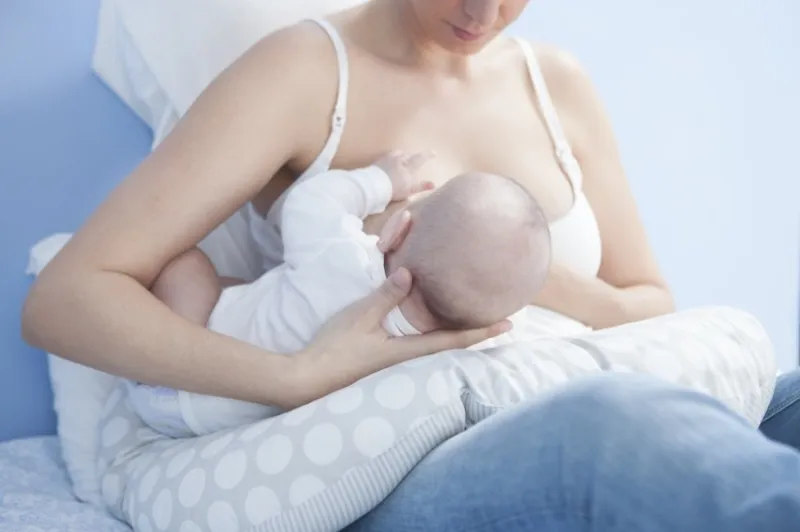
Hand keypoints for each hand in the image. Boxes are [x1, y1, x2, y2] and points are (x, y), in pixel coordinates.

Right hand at [288, 268, 510, 406]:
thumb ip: (385, 296)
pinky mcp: (383, 366)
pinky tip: (433, 332)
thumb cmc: (333, 348)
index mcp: (407, 352)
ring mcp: (396, 367)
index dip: (482, 332)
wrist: (306, 379)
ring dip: (458, 337)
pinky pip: (419, 351)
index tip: (509, 324)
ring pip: (436, 350)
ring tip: (476, 324)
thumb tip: (411, 274)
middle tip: (502, 323)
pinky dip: (436, 339)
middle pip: (451, 348)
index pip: (453, 340)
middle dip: (477, 334)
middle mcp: (407, 363)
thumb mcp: (359, 317)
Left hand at [375, 150, 435, 200]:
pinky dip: (390, 158)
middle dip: (411, 156)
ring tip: (401, 157)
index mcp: (408, 166)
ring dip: (400, 154)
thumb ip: (421, 186)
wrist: (374, 186)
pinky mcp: (378, 162)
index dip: (428, 155)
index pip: (420, 158)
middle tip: (413, 158)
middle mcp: (399, 159)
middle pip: (407, 154)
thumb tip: (434, 184)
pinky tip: (388, 162)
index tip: (434, 152)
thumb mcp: (409, 190)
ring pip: (396, 153)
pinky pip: (386, 156)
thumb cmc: (394, 189)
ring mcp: (387, 159)